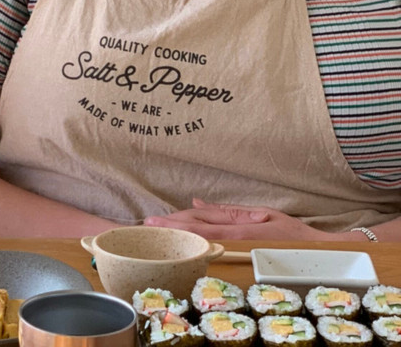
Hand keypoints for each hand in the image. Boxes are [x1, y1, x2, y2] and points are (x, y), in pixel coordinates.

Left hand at [143, 198, 348, 240]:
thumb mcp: (260, 213)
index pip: (199, 223)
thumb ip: (227, 211)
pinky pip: (215, 257)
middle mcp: (235, 242)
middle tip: (146, 228)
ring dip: (180, 241)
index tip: (153, 220)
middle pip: (196, 235)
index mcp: (237, 227)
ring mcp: (239, 254)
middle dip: (170, 231)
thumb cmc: (289, 233)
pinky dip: (197, 251)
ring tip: (156, 237)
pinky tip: (183, 250)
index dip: (175, 221)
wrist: (319, 255)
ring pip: (202, 246)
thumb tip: (197, 202)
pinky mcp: (244, 263)